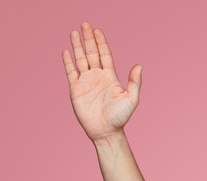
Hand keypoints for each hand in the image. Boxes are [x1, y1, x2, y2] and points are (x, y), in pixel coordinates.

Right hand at [62, 23, 141, 141]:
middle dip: (88, 39)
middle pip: (92, 53)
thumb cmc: (120, 117)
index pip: (105, 55)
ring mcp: (86, 82)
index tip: (98, 30)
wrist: (106, 131)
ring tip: (75, 32)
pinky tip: (66, 51)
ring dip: (77, 46)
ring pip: (80, 59)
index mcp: (110, 77)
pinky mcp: (76, 89)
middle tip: (85, 24)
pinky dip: (68, 61)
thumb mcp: (131, 98)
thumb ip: (134, 82)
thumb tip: (139, 65)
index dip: (101, 43)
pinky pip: (71, 72)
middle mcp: (97, 77)